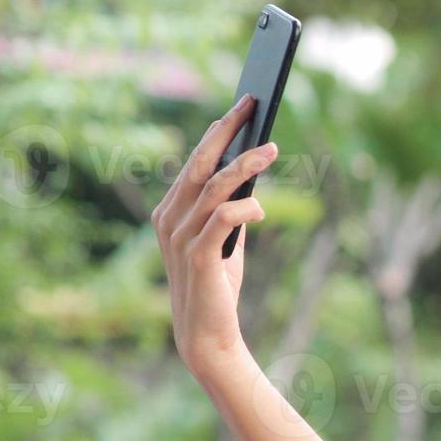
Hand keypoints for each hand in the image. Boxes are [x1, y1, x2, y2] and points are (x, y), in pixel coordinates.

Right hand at [150, 94, 274, 378]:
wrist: (208, 335)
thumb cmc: (217, 288)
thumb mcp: (224, 243)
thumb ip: (229, 214)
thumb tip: (251, 184)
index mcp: (170, 211)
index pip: (194, 162)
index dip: (217, 133)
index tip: (242, 108)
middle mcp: (169, 219)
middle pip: (199, 164)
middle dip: (226, 131)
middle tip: (250, 105)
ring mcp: (180, 237)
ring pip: (213, 188)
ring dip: (245, 165)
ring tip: (271, 148)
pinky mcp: (197, 256)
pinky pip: (222, 219)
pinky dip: (244, 208)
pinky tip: (261, 206)